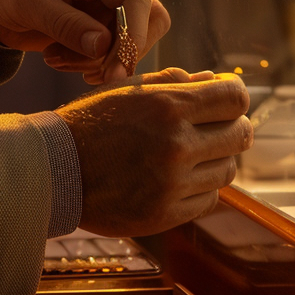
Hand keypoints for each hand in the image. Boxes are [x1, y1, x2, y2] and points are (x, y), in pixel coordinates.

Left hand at [0, 0, 168, 83]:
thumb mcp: (27, 3)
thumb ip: (64, 23)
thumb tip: (104, 47)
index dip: (134, 36)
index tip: (117, 70)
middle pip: (148, 20)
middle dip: (121, 52)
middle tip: (88, 73)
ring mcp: (106, 4)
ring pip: (129, 41)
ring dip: (97, 61)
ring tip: (55, 59)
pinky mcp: (99, 24)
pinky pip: (111, 50)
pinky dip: (89, 63)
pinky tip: (58, 58)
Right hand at [59, 69, 250, 236]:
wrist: (53, 171)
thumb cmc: (90, 123)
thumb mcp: (127, 89)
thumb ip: (174, 82)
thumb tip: (215, 80)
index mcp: (168, 106)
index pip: (236, 98)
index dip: (235, 96)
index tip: (226, 99)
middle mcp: (176, 145)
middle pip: (241, 135)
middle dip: (232, 127)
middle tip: (214, 127)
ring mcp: (173, 183)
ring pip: (228, 169)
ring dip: (216, 159)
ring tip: (191, 154)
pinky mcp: (166, 214)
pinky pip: (209, 199)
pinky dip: (200, 188)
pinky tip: (178, 178)